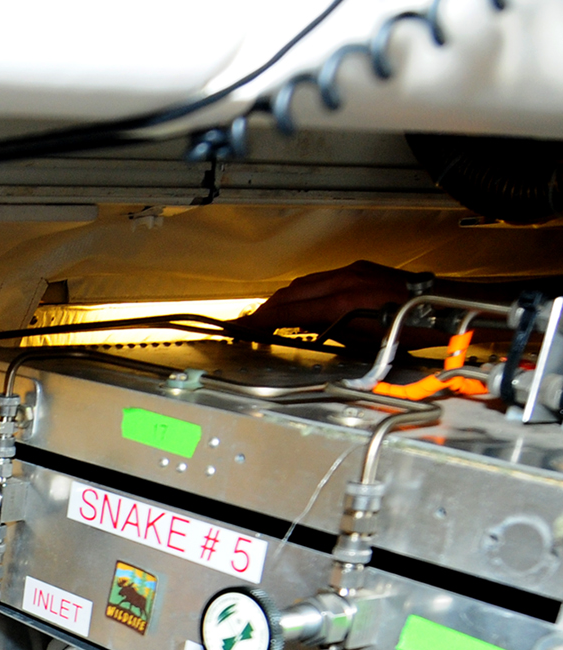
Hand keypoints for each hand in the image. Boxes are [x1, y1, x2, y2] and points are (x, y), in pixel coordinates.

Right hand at [239, 260, 438, 351]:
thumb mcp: (365, 341)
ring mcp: (353, 270)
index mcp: (341, 301)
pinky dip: (306, 291)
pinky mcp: (362, 268)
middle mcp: (344, 280)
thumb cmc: (411, 328)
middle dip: (268, 307)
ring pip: (306, 282)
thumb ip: (331, 332)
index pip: (289, 310)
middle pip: (292, 292)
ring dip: (286, 298)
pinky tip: (305, 302)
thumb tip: (308, 330)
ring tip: (274, 313)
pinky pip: (323, 277)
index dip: (262, 319)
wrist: (445, 306)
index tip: (243, 326)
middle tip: (251, 321)